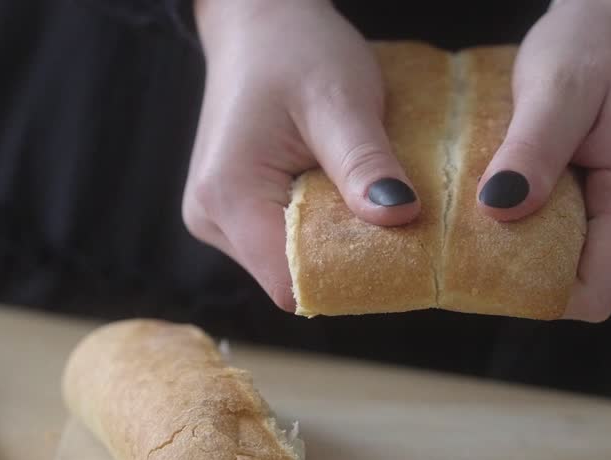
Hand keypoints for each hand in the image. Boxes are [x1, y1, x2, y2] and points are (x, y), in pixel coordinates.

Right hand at [183, 0, 419, 310]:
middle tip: (390, 222)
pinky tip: (339, 195)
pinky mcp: (231, 211)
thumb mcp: (339, 100)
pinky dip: (318, 228)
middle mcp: (211, 218)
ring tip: (362, 199)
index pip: (290, 282)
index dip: (345, 277)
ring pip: (287, 263)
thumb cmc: (295, 49)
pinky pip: (281, 242)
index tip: (395, 256)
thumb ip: (364, 162)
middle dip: (343, 260)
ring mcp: (217, 218)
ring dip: (331, 243)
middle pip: (289, 277)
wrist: (259, 20)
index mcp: (228, 196)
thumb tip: (400, 217)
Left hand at [478, 0, 610, 321]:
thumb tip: (500, 208)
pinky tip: (540, 189)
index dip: (535, 293)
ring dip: (544, 241)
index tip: (484, 268)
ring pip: (589, 262)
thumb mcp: (556, 85)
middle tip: (488, 224)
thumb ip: (532, 150)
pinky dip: (559, 223)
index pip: (592, 295)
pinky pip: (595, 238)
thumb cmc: (596, 42)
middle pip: (588, 283)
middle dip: (532, 266)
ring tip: (516, 196)